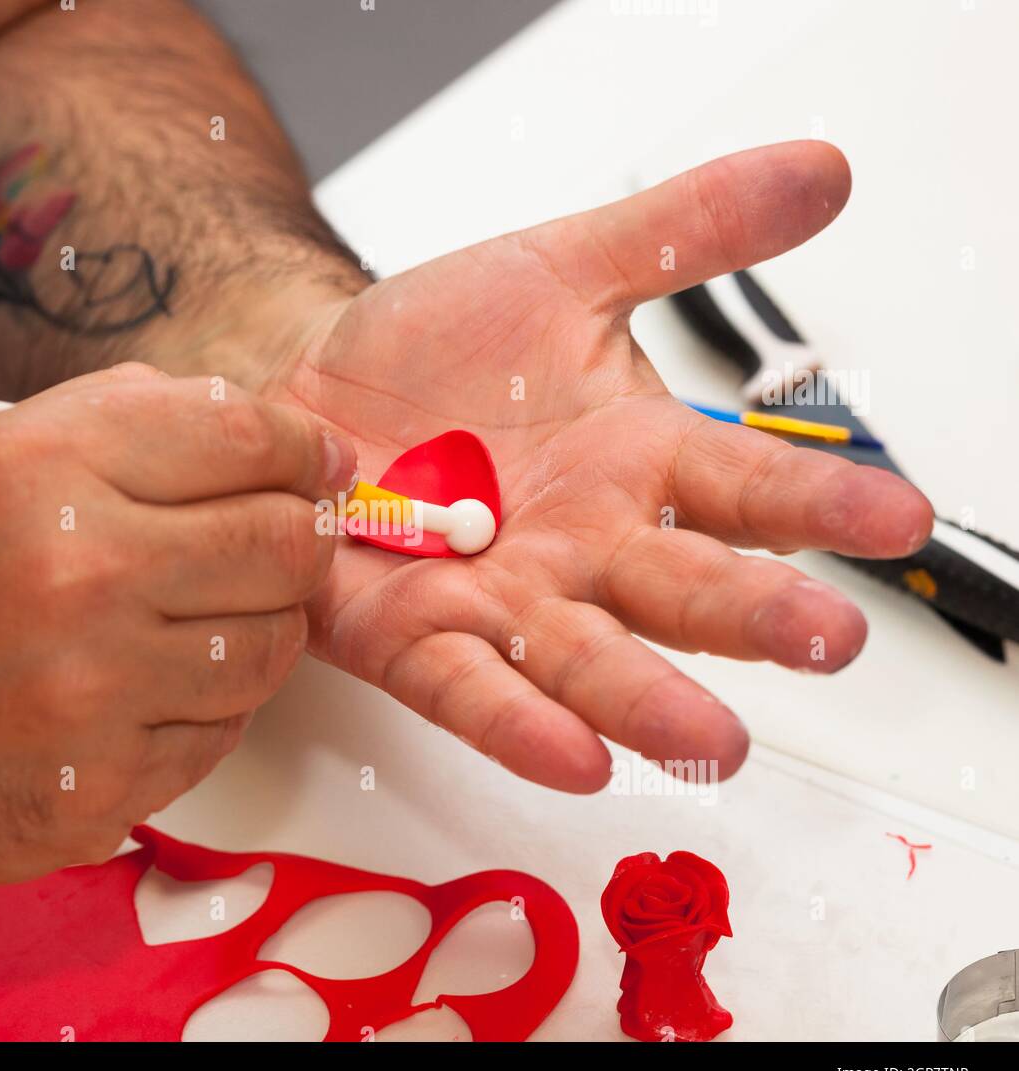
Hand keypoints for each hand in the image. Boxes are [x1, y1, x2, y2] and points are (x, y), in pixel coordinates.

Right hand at [0, 366, 352, 925]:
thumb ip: (105, 420)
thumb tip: (239, 418)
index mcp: (41, 469)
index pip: (244, 436)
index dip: (304, 446)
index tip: (320, 461)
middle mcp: (78, 574)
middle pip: (285, 544)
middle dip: (303, 537)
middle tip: (287, 540)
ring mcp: (96, 691)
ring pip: (273, 646)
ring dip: (263, 625)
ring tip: (209, 616)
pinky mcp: (107, 784)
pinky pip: (225, 730)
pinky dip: (212, 705)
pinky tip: (157, 686)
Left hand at [268, 142, 932, 791]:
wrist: (312, 396)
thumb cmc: (436, 351)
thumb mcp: (561, 271)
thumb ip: (684, 232)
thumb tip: (821, 171)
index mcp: (634, 462)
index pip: (744, 484)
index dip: (820, 501)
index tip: (900, 517)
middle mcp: (586, 548)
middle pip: (683, 587)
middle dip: (754, 615)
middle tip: (827, 641)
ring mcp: (505, 603)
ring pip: (589, 659)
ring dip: (649, 699)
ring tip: (712, 741)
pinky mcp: (418, 640)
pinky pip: (472, 688)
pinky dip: (519, 722)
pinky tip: (573, 758)